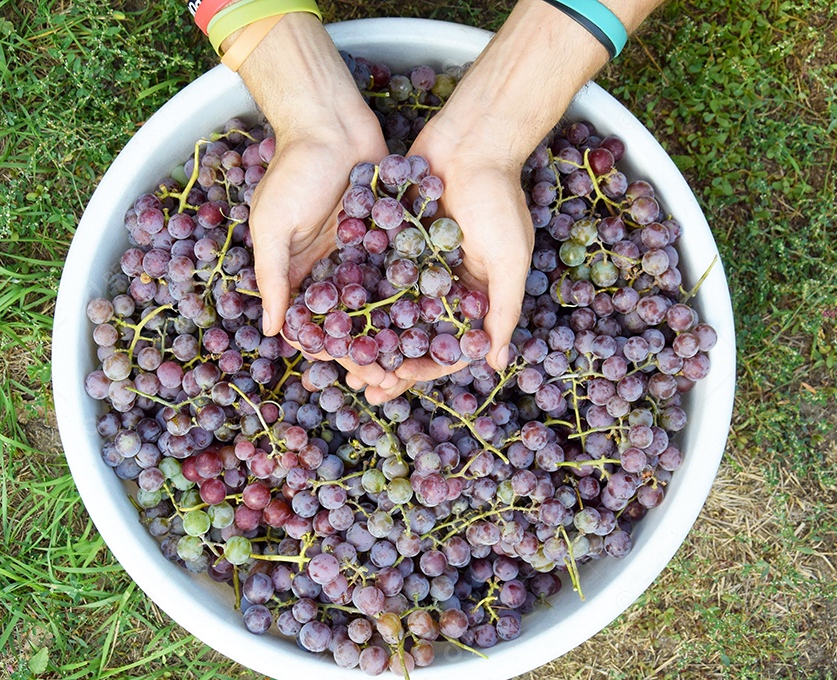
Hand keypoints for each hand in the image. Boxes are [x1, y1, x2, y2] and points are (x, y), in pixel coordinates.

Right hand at [235, 13, 395, 388]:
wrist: (329, 120)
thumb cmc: (293, 171)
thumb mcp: (272, 226)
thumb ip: (272, 276)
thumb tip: (270, 332)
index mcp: (301, 271)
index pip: (318, 324)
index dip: (335, 352)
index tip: (355, 376)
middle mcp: (334, 266)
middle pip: (355, 320)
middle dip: (372, 350)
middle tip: (395, 378)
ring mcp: (364, 250)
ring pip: (383, 300)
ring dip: (398, 329)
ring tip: (420, 356)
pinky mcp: (391, 230)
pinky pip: (405, 266)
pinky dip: (418, 290)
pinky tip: (440, 314)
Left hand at [359, 118, 533, 404]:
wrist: (472, 138)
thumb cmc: (498, 198)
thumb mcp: (509, 259)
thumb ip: (504, 309)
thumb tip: (498, 364)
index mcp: (473, 294)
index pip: (448, 345)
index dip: (424, 368)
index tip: (398, 380)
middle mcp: (443, 284)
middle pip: (412, 334)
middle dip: (388, 360)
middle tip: (361, 383)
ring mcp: (416, 262)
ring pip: (387, 308)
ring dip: (366, 333)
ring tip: (338, 354)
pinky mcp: (393, 237)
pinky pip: (372, 270)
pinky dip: (354, 289)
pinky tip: (328, 307)